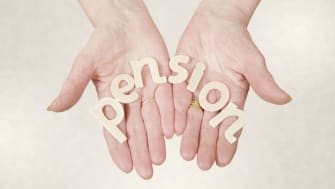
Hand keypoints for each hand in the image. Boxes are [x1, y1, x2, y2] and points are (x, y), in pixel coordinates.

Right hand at [48, 0, 173, 178]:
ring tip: (160, 157)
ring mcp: (147, 90)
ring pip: (153, 118)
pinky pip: (168, 99)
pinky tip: (173, 130)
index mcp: (111, 98)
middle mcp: (130, 99)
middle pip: (137, 129)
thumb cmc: (102, 41)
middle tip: (147, 171)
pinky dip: (170, 114)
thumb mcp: (85, 63)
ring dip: (157, 138)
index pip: (114, 128)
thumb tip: (53, 108)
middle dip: (141, 150)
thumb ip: (73, 86)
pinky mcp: (163, 79)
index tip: (126, 167)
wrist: (125, 21)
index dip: (119, 148)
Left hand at [173, 0, 290, 169]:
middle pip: (209, 126)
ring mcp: (197, 90)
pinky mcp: (181, 80)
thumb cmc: (237, 40)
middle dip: (206, 144)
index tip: (223, 161)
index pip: (231, 124)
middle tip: (202, 163)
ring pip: (192, 117)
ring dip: (189, 135)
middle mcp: (214, 97)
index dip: (228, 143)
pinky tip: (173, 129)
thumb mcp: (251, 61)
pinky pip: (177, 99)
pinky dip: (175, 114)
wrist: (214, 22)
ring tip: (186, 153)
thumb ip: (263, 82)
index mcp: (232, 96)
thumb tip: (283, 99)